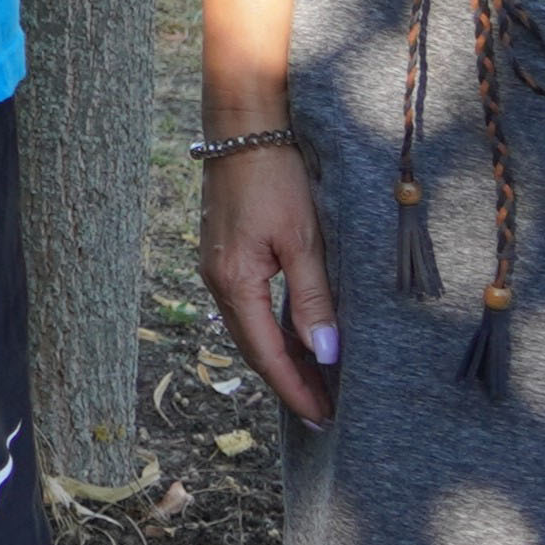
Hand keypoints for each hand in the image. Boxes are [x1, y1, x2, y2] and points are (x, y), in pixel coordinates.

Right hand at [197, 136, 340, 426]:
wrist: (244, 127)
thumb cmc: (276, 176)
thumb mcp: (304, 239)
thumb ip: (314, 299)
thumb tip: (326, 354)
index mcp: (234, 282)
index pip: (267, 353)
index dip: (295, 389)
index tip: (322, 418)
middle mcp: (218, 281)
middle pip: (254, 347)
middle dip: (288, 381)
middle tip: (323, 413)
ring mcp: (217, 267)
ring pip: (251, 328)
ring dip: (281, 357)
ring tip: (316, 382)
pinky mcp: (225, 254)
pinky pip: (249, 307)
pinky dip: (274, 329)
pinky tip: (296, 336)